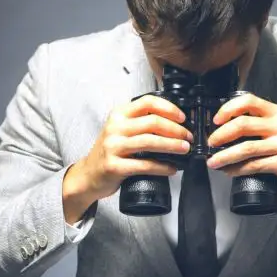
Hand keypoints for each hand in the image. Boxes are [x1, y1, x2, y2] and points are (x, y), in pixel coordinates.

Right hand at [64, 95, 192, 207]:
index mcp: (119, 114)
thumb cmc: (110, 152)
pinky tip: (172, 168)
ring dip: (172, 146)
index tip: (183, 118)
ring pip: (150, 142)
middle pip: (153, 122)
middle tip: (188, 137)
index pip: (147, 102)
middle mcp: (115, 127)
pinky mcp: (114, 166)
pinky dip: (162, 167)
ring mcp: (113, 147)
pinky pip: (144, 165)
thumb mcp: (120, 130)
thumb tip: (174, 123)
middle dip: (176, 129)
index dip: (169, 108)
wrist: (88, 175)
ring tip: (185, 149)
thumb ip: (140, 122)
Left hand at [205, 94, 276, 212]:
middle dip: (221, 135)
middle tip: (210, 143)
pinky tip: (229, 171)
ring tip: (213, 161)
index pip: (248, 101)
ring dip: (225, 156)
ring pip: (246, 147)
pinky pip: (253, 165)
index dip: (228, 109)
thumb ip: (258, 124)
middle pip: (243, 124)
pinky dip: (237, 169)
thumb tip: (224, 128)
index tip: (215, 120)